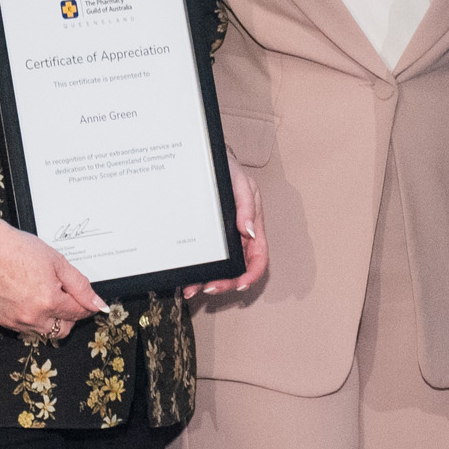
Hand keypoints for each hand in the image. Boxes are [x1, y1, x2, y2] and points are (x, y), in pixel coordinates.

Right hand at [0, 224, 105, 339]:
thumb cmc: (14, 248)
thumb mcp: (56, 261)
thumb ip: (80, 286)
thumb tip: (97, 304)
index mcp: (49, 301)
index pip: (79, 313)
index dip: (86, 305)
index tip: (85, 300)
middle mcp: (32, 317)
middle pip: (63, 330)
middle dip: (69, 316)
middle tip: (64, 297)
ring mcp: (14, 322)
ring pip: (43, 332)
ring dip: (50, 319)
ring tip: (43, 294)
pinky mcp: (0, 321)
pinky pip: (23, 327)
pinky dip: (31, 318)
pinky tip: (26, 298)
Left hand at [185, 163, 269, 300]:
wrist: (208, 161)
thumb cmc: (229, 171)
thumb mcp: (242, 183)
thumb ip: (247, 206)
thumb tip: (249, 230)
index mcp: (253, 227)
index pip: (259, 257)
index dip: (252, 273)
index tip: (240, 283)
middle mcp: (240, 237)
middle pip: (239, 269)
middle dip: (226, 283)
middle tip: (210, 287)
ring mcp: (225, 240)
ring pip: (222, 268)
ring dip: (210, 281)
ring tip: (194, 287)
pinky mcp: (209, 239)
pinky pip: (207, 259)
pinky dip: (199, 272)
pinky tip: (188, 278)